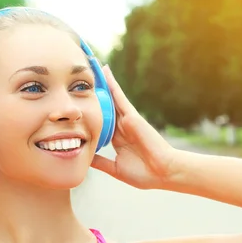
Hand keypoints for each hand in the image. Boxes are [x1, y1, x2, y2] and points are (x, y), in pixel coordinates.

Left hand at [91, 66, 178, 189]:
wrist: (162, 173)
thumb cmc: (144, 174)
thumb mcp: (115, 168)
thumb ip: (100, 162)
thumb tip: (84, 158)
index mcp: (118, 140)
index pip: (101, 123)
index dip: (91, 114)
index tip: (78, 107)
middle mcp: (122, 127)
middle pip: (105, 107)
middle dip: (94, 95)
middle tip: (80, 81)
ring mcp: (127, 120)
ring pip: (110, 98)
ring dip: (101, 84)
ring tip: (89, 68)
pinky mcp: (132, 116)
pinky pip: (119, 97)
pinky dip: (112, 84)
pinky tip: (104, 71)